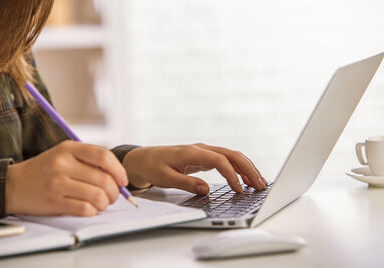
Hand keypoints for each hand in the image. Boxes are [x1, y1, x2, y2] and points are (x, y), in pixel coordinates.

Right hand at [5, 140, 127, 215]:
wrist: (12, 185)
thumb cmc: (45, 170)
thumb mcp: (64, 155)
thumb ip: (88, 160)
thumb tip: (118, 176)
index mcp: (68, 148)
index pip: (104, 156)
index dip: (119, 170)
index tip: (123, 180)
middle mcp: (63, 164)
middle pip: (104, 179)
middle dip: (115, 192)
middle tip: (113, 196)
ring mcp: (57, 183)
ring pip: (97, 195)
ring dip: (105, 203)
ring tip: (102, 203)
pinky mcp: (53, 201)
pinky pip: (85, 209)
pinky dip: (93, 211)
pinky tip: (90, 209)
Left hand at [122, 143, 266, 194]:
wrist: (145, 158)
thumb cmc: (153, 166)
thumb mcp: (165, 178)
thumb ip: (186, 183)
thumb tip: (206, 189)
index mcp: (192, 152)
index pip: (219, 160)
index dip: (231, 175)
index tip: (239, 189)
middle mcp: (201, 149)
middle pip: (232, 155)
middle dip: (248, 169)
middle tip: (261, 185)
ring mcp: (204, 152)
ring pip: (232, 156)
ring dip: (247, 168)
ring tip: (259, 183)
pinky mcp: (205, 157)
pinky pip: (226, 160)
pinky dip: (238, 169)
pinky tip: (245, 179)